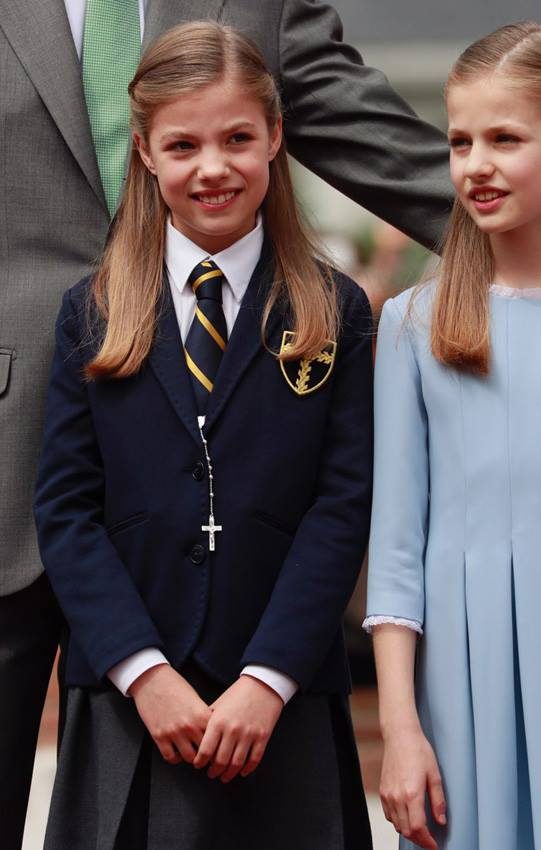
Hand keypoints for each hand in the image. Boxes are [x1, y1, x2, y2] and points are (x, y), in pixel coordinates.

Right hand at [130, 665, 211, 764]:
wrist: (152, 680)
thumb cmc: (175, 686)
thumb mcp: (195, 699)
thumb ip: (204, 716)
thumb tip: (213, 732)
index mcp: (201, 714)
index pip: (217, 739)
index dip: (218, 745)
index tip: (218, 749)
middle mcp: (189, 725)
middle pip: (205, 751)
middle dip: (206, 754)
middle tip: (206, 754)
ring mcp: (174, 732)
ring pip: (189, 758)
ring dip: (191, 756)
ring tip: (191, 752)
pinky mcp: (159, 736)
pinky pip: (170, 757)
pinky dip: (175, 757)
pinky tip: (176, 751)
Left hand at [193, 676, 283, 782]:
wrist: (262, 684)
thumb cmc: (238, 694)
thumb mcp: (219, 704)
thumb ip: (207, 720)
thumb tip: (197, 737)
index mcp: (218, 721)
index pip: (205, 750)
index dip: (200, 762)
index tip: (198, 765)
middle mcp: (233, 730)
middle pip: (221, 761)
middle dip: (214, 771)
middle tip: (211, 774)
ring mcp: (249, 735)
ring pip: (236, 764)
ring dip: (229, 774)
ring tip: (224, 776)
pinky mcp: (262, 737)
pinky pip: (254, 760)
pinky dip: (247, 769)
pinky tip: (241, 772)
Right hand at [379, 726, 445, 849]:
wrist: (400, 735)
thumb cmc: (418, 750)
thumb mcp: (435, 774)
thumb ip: (438, 800)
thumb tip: (441, 820)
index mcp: (412, 793)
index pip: (418, 828)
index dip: (427, 841)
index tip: (434, 845)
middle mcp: (397, 796)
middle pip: (406, 831)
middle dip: (419, 840)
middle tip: (429, 841)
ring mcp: (388, 794)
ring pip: (396, 825)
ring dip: (408, 832)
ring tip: (420, 831)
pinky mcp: (382, 790)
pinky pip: (388, 815)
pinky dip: (398, 822)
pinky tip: (406, 817)